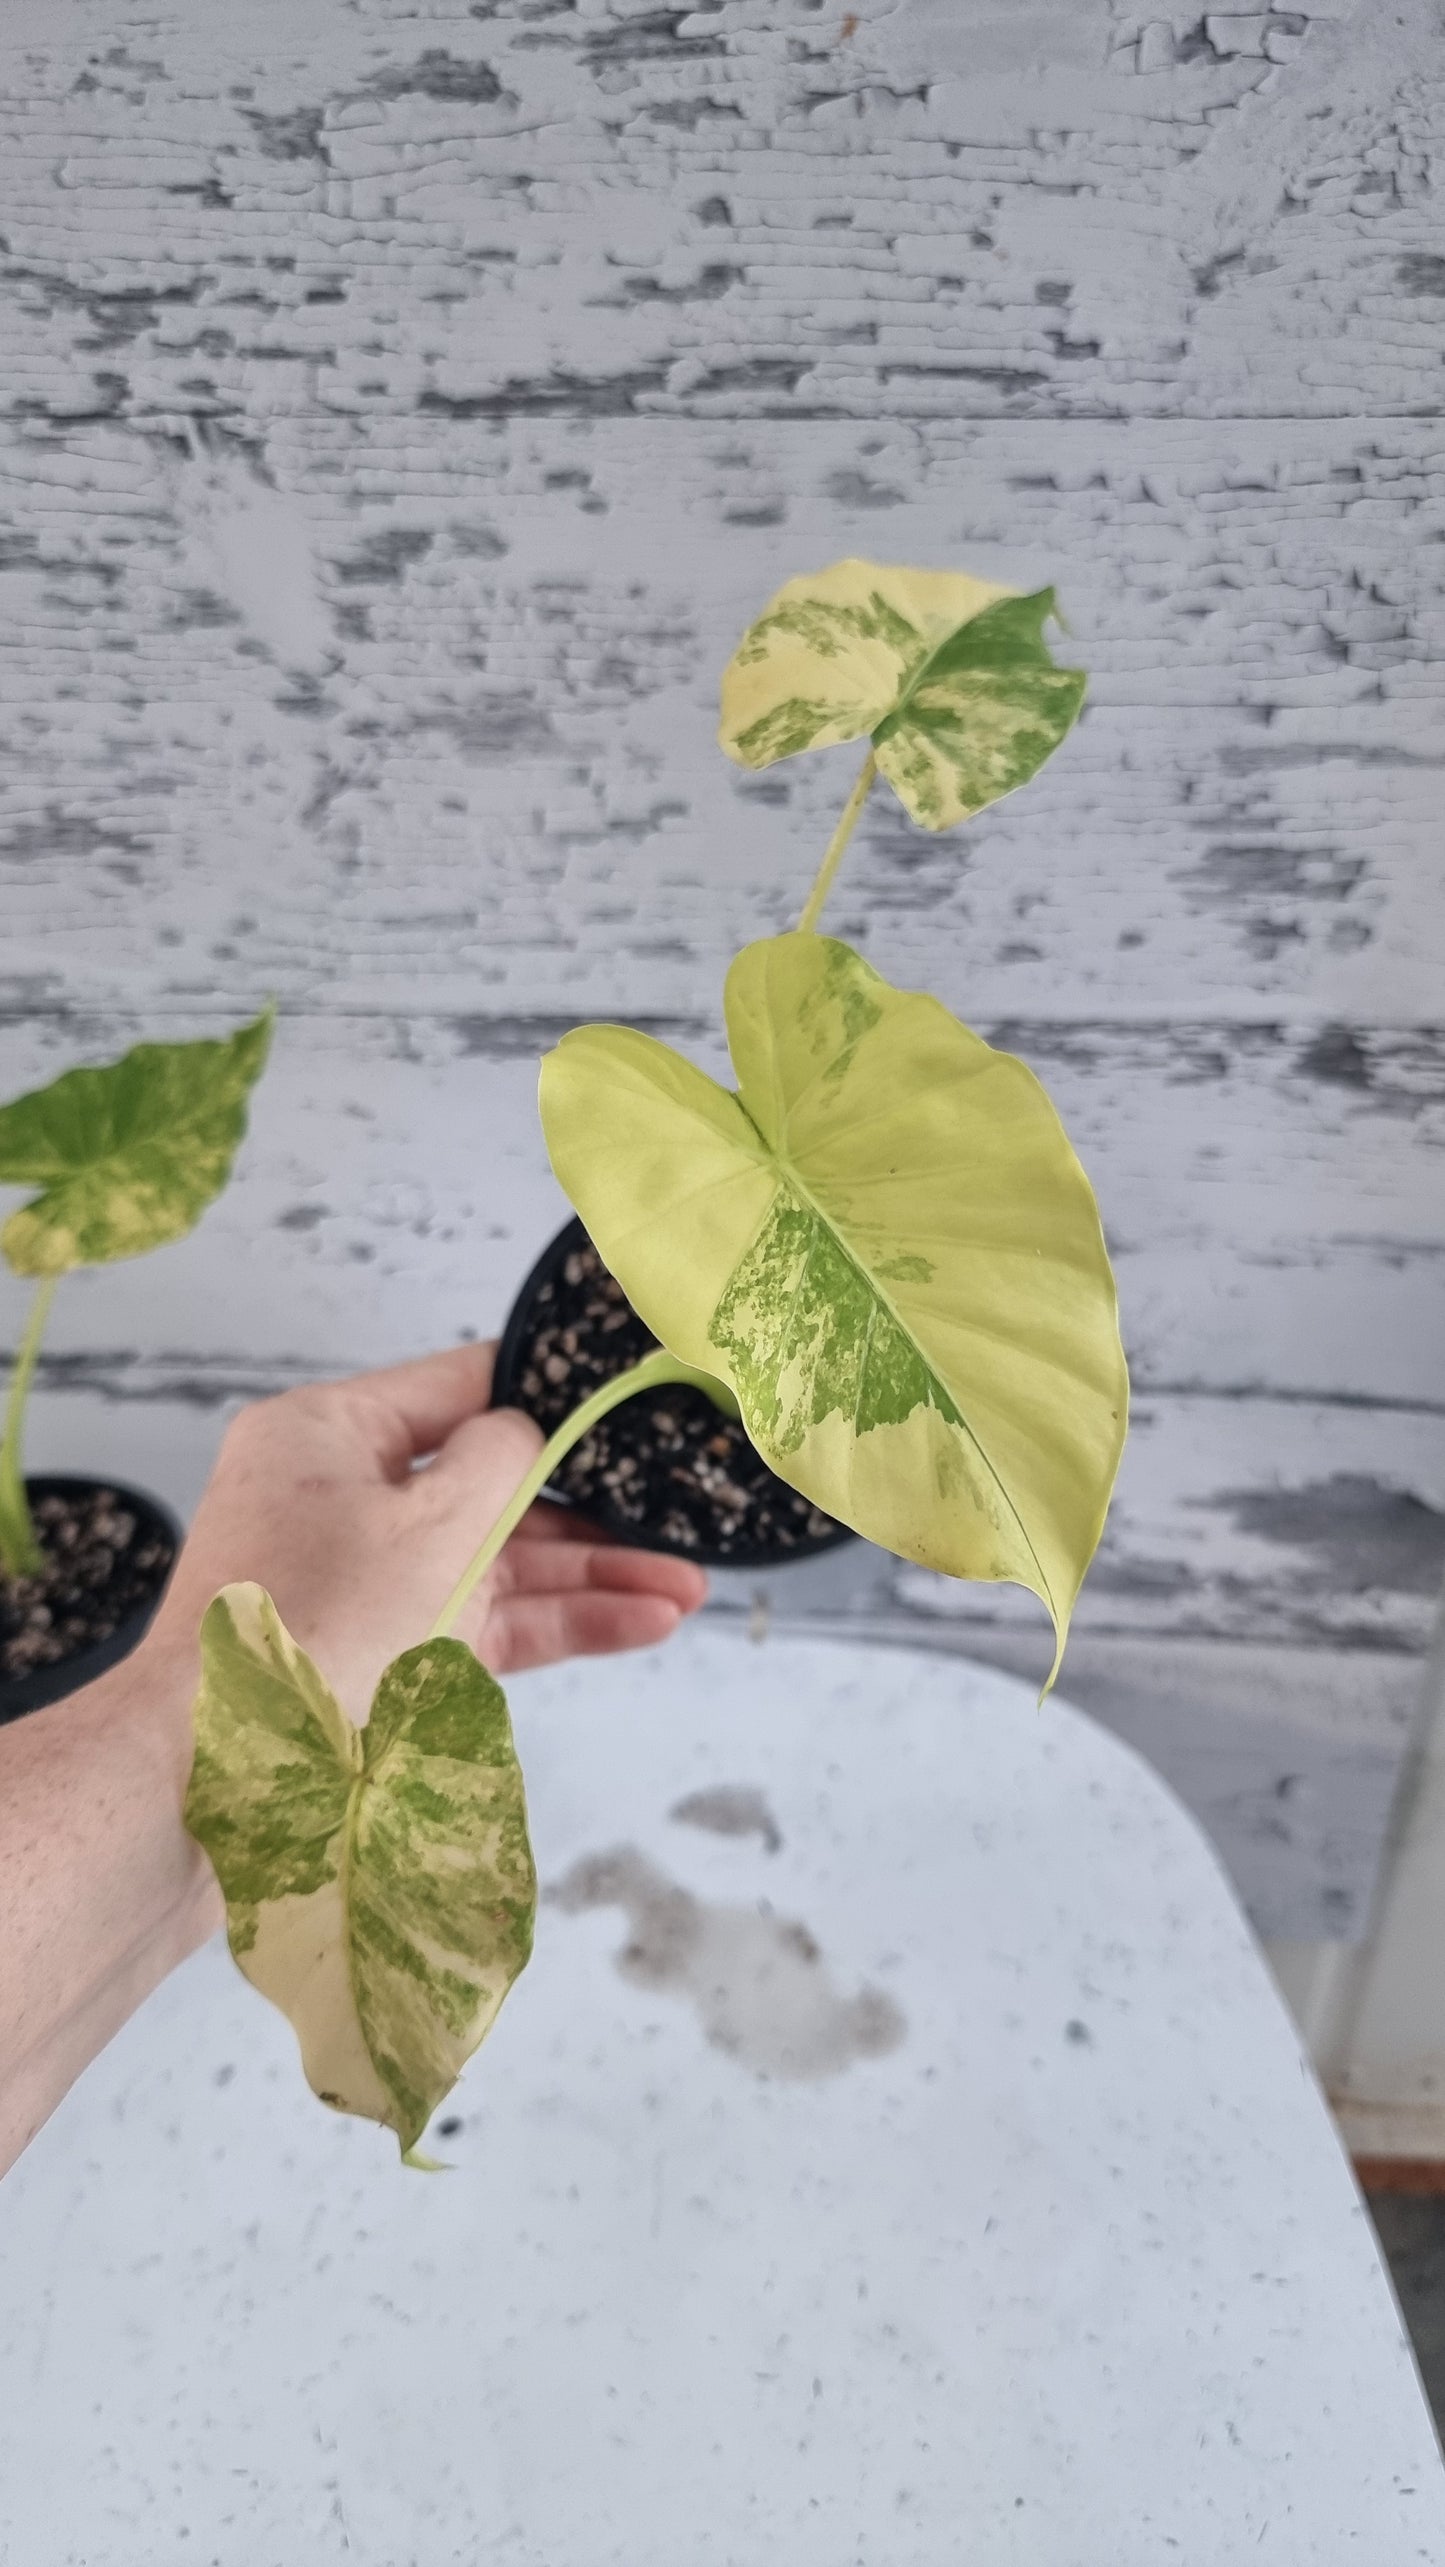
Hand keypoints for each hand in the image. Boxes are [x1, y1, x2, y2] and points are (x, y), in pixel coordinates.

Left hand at [146, 1342, 706, 1724]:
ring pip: (493, 1561)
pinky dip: (551, 1623)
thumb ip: (502, 1459)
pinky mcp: (377, 1654)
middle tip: (679, 1518)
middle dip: (590, 1509)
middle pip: (487, 1483)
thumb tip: (525, 1438)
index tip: (630, 1398)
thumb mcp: (434, 1522)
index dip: (551, 1391)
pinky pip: (479, 1622)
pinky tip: (637, 1623)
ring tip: (686, 1592)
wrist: (216, 1787)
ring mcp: (359, 1580)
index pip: (459, 1384)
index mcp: (326, 1434)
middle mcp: (339, 1497)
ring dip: (588, 1574)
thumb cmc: (316, 1633)